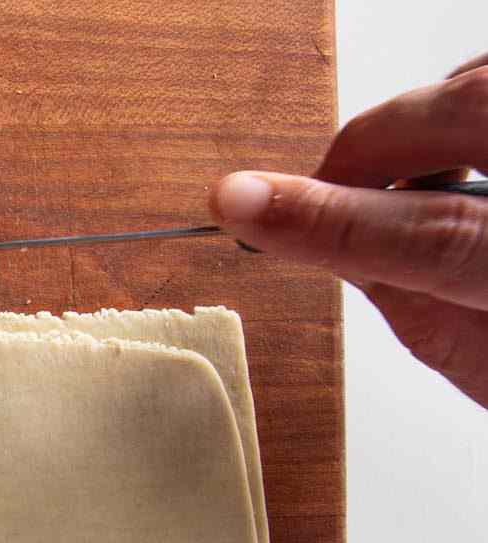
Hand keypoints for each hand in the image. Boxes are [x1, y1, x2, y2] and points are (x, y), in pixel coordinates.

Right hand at [210, 54, 487, 403]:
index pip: (432, 237)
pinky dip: (473, 109)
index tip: (240, 205)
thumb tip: (334, 243)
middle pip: (464, 112)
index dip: (324, 218)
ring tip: (432, 188)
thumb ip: (413, 302)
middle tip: (330, 195)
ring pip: (482, 79)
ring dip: (435, 124)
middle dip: (376, 148)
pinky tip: (475, 166)